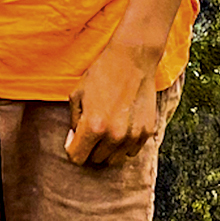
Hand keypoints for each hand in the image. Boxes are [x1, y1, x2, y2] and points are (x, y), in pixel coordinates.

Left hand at [66, 41, 165, 166]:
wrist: (132, 60)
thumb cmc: (101, 75)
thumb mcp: (77, 95)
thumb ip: (74, 122)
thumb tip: (74, 141)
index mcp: (93, 126)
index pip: (77, 158)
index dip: (72, 149)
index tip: (75, 139)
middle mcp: (114, 135)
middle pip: (95, 160)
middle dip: (90, 148)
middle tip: (92, 130)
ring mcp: (132, 136)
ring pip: (114, 160)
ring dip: (107, 149)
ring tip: (107, 129)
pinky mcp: (147, 132)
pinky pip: (131, 152)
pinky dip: (124, 145)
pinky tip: (121, 127)